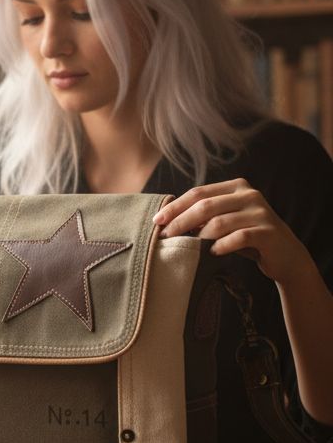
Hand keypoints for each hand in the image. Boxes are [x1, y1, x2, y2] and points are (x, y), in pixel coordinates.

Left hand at [152, 177, 311, 285]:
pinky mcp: (268, 232)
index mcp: (236, 187)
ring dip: (198, 237)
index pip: (199, 193)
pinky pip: (239, 237)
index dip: (176, 206)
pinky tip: (212, 253)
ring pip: (220, 222)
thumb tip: (166, 221)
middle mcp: (249, 195)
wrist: (285, 255)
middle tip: (165, 236)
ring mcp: (260, 212)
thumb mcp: (226, 222)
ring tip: (185, 247)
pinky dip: (222, 245)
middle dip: (181, 221)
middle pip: (206, 205)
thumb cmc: (247, 238)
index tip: (157, 220)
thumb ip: (205, 216)